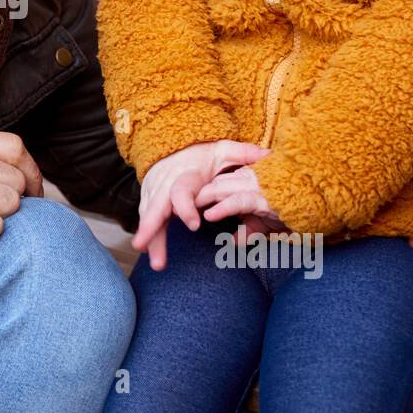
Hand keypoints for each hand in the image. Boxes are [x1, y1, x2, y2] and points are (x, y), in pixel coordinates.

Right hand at [135, 140, 269, 270]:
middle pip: (155, 208)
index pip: (181, 192)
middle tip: (144, 247)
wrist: (172, 148)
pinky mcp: (149, 202)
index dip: (185, 207)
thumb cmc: (201, 154)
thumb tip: (267, 156)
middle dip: (150, 228)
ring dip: (149, 239)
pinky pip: (147, 221)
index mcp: (185, 175)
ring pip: (148, 218)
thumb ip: (243, 153)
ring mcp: (154, 194)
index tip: (194, 225)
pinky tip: (150, 255)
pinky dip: (148, 238)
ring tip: (155, 264)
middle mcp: (165, 185)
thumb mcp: (222, 150)